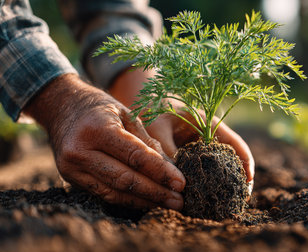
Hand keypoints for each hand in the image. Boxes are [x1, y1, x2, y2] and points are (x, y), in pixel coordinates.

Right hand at [24, 74, 184, 209]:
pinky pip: (105, 194)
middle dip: (156, 192)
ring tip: (169, 204)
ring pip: (115, 192)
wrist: (62, 107)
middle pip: (125, 179)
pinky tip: (148, 201)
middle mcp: (80, 151)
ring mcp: (72, 168)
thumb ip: (147, 141)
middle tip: (180, 200)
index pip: (135, 156)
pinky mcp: (71, 178)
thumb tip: (171, 169)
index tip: (181, 183)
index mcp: (97, 128)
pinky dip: (128, 199)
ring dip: (145, 200)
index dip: (160, 172)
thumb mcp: (127, 114)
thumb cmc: (101, 108)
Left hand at [111, 69, 254, 191]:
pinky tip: (205, 200)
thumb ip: (167, 152)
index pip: (235, 143)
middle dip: (240, 178)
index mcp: (208, 124)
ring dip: (226, 184)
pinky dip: (209, 185)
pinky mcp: (194, 159)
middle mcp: (210, 137)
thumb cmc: (151, 113)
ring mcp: (203, 148)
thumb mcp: (157, 130)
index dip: (246, 161)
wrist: (144, 106)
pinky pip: (207, 172)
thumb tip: (178, 181)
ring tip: (227, 204)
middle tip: (241, 199)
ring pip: (221, 167)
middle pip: (234, 158)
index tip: (249, 180)